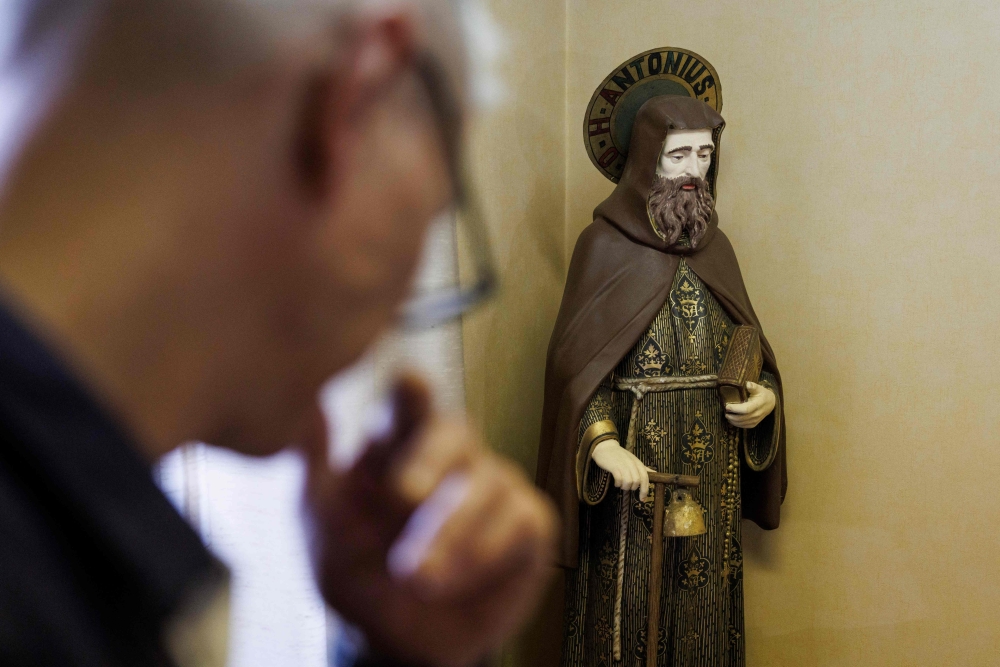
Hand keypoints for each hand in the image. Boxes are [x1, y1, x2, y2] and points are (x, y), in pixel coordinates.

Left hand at [300, 376, 557, 666]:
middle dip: (430, 459)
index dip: (412, 392)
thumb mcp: (320, 526)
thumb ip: (314, 467)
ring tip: (414, 577)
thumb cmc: (357, 570)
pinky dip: (484, 552)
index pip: (407, 406)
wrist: (393, 639)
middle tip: (404, 495)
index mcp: (397, 446)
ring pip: (487, 484)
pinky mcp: (527, 524)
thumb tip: (312, 407)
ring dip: (449, 533)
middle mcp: (450, 457)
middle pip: (455, 431)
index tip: (410, 379)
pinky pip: (519, 521)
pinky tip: (454, 579)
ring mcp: (493, 486)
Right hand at [591, 439, 653, 500]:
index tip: (643, 499)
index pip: (645, 478)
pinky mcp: (614, 467)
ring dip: (624, 487)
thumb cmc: (619, 455)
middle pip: (637, 482)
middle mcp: (632, 464)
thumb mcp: (633, 460)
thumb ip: (643, 468)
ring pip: (628, 482)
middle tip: (627, 487)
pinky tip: (616, 483)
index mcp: (638, 463)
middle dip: (632, 488)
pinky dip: (618, 484)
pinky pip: (619, 480)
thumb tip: (655, 473)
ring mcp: (623, 465)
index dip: (645, 490)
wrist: (605, 447)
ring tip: (620, 484)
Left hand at [724, 381, 775, 428]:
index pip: (746, 409)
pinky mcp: (755, 423)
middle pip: (743, 418)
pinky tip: (732, 421)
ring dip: (733, 421)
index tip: (727, 406)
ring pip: (743, 423)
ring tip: (727, 416)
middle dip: (732, 416)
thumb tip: (747, 384)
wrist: (771, 403)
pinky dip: (738, 425)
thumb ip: (753, 386)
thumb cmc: (763, 394)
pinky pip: (746, 426)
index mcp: (758, 404)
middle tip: (725, 412)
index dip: (735, 409)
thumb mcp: (759, 388)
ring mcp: (756, 419)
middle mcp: (757, 413)